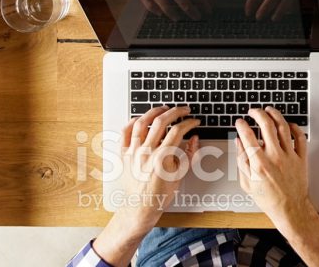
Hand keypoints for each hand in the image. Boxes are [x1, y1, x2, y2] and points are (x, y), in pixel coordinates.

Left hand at [96, 106, 199, 264]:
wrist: (140, 208)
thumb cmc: (159, 195)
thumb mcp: (180, 175)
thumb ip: (189, 154)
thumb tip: (194, 138)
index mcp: (162, 158)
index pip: (178, 131)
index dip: (189, 123)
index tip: (194, 122)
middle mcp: (146, 152)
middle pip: (161, 122)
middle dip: (175, 112)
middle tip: (183, 110)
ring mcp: (133, 152)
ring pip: (141, 123)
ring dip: (154, 112)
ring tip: (163, 109)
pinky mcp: (123, 154)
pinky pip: (125, 132)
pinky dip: (132, 122)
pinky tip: (141, 119)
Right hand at [234, 108, 311, 223]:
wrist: (290, 209)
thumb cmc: (268, 199)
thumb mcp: (247, 183)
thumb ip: (241, 161)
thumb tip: (238, 143)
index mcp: (259, 164)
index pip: (248, 136)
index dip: (241, 125)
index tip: (239, 122)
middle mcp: (274, 157)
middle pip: (266, 125)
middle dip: (258, 114)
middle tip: (253, 111)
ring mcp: (289, 156)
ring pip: (283, 127)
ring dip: (275, 115)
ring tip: (269, 111)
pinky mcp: (301, 158)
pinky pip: (300, 137)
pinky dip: (294, 127)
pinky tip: (288, 124)